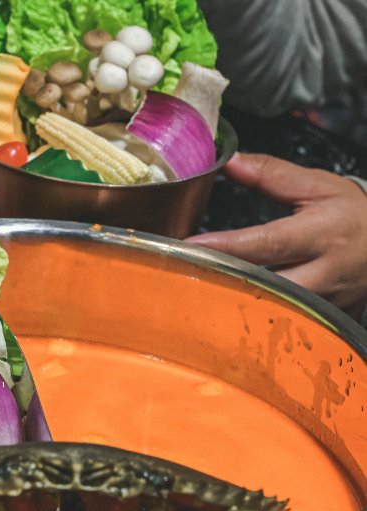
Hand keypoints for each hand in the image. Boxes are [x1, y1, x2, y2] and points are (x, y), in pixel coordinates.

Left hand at [186, 152, 366, 319]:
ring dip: (235, 304)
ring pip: (273, 313)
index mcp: (323, 234)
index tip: (190, 246)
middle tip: (183, 274)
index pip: (267, 243)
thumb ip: (271, 175)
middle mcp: (326, 273)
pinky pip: (285, 327)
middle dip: (225, 282)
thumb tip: (229, 162)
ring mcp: (327, 303)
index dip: (227, 247)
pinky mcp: (327, 323)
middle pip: (267, 286)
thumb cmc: (353, 216)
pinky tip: (226, 313)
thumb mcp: (319, 187)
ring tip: (196, 293)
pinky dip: (255, 320)